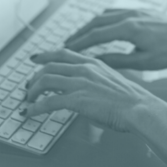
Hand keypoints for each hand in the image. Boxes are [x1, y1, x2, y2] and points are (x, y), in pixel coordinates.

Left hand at [24, 48, 155, 132]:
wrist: (139, 107)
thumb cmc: (130, 99)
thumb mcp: (110, 81)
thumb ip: (94, 82)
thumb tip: (83, 93)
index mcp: (93, 62)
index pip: (63, 53)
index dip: (45, 54)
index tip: (35, 58)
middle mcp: (84, 68)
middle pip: (49, 66)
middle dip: (34, 76)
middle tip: (28, 87)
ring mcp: (80, 82)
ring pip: (45, 80)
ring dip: (32, 92)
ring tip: (27, 101)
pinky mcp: (77, 99)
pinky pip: (47, 102)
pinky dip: (34, 108)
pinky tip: (29, 113)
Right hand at [63, 8, 166, 69]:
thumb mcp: (144, 62)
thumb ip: (118, 60)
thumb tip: (96, 62)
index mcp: (130, 28)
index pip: (97, 34)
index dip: (79, 42)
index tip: (65, 50)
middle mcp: (131, 15)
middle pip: (97, 21)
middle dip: (80, 32)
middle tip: (65, 44)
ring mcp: (136, 10)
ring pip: (106, 14)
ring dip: (90, 24)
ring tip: (78, 36)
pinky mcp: (142, 9)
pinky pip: (117, 11)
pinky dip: (103, 18)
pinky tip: (99, 26)